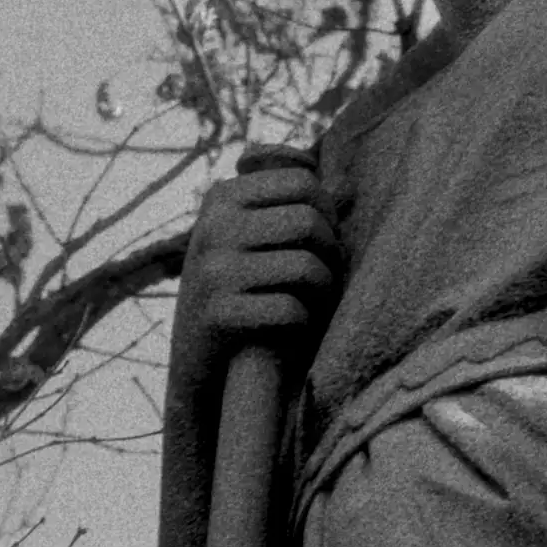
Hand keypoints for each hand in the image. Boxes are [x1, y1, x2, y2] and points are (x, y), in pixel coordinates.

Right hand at [173, 145, 341, 387]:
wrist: (199, 364)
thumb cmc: (240, 293)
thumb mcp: (246, 239)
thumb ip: (285, 208)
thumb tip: (348, 187)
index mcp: (222, 198)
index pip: (302, 181)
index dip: (327, 212)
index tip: (320, 241)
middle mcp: (213, 228)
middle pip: (309, 221)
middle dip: (331, 253)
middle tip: (325, 277)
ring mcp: (213, 272)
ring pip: (307, 267)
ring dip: (324, 291)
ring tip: (314, 301)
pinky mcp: (219, 316)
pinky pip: (292, 310)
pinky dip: (303, 323)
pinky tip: (292, 328)